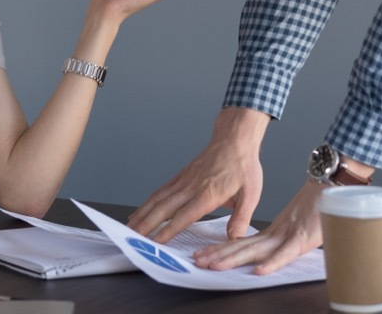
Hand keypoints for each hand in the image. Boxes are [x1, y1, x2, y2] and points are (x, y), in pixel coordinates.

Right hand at [128, 107, 266, 242]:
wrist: (233, 140)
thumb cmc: (243, 166)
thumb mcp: (250, 194)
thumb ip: (240, 218)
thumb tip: (234, 239)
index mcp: (207, 194)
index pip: (184, 215)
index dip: (169, 230)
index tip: (156, 242)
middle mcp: (190, 187)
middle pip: (163, 208)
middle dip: (147, 224)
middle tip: (133, 237)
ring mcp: (183, 181)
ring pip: (157, 199)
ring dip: (142, 213)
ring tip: (130, 227)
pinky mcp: (180, 177)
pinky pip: (160, 191)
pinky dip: (148, 202)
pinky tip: (142, 211)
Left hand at [192, 179, 324, 273]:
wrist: (330, 186)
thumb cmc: (314, 206)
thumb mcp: (293, 228)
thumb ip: (279, 241)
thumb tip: (263, 255)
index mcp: (272, 233)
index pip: (241, 244)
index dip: (221, 251)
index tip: (203, 256)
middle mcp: (275, 234)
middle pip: (242, 248)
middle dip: (218, 256)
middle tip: (198, 261)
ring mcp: (288, 236)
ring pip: (256, 250)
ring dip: (234, 259)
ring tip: (215, 265)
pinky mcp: (303, 239)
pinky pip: (285, 254)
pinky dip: (271, 262)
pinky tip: (258, 270)